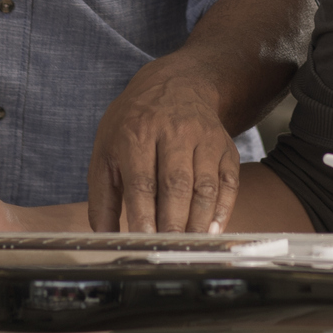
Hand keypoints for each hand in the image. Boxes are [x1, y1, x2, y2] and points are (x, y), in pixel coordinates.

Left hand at [86, 57, 239, 233]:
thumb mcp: (107, 150)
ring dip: (199, 220)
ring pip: (206, 185)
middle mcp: (173, 131)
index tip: (144, 240)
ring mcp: (204, 137)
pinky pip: (229, 182)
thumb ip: (103, 197)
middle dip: (174, 221)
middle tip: (169, 249)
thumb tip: (104, 237)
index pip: (142, 180)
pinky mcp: (224, 146)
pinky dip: (223, 209)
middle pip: (177, 183)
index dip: (144, 214)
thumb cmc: (134, 124)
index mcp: (136, 132)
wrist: (177, 84)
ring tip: (190, 246)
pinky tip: (212, 230)